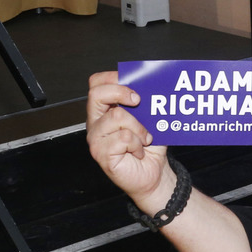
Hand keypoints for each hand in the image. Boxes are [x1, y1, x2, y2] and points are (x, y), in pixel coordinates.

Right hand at [85, 71, 168, 202]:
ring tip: (144, 139)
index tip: (134, 84)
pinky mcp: (101, 153)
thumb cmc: (150, 147)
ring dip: (139, 127)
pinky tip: (138, 151)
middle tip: (139, 101)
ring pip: (117, 116)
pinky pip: (123, 138)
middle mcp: (97, 122)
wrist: (155, 173)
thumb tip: (152, 86)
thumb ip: (146, 104)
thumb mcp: (150, 120)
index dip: (113, 78)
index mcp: (105, 110)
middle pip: (97, 94)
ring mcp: (97, 138)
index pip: (97, 84)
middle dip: (121, 92)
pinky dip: (137, 144)